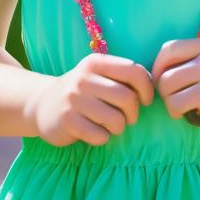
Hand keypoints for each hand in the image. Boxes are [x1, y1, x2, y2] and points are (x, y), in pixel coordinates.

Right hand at [30, 53, 153, 146]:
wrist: (42, 104)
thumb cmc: (83, 91)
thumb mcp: (99, 75)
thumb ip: (123, 76)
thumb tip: (156, 87)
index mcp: (97, 62)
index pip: (135, 71)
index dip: (147, 89)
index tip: (145, 100)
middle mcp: (84, 78)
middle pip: (128, 99)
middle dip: (133, 114)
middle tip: (126, 118)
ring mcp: (74, 99)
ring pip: (116, 120)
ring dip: (118, 128)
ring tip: (109, 125)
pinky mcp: (67, 121)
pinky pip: (100, 136)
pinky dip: (102, 138)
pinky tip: (93, 132)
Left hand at [150, 37, 199, 133]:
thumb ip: (183, 63)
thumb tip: (147, 74)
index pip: (168, 49)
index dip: (158, 67)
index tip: (163, 82)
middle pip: (165, 72)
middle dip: (164, 91)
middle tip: (178, 99)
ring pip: (168, 87)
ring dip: (170, 102)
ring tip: (184, 105)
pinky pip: (176, 103)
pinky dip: (176, 112)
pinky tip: (189, 113)